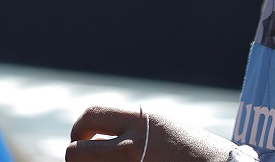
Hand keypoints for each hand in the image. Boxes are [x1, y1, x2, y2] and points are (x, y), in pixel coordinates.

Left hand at [66, 105, 240, 160]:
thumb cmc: (199, 155)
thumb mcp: (164, 129)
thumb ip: (134, 130)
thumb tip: (99, 140)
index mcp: (142, 122)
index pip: (91, 115)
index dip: (78, 130)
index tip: (82, 141)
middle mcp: (134, 145)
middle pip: (77, 154)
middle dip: (75, 160)